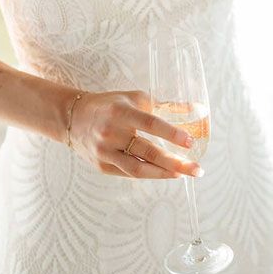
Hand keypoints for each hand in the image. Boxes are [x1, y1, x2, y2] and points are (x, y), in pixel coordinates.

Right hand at [69, 89, 202, 179]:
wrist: (74, 118)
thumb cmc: (112, 105)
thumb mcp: (136, 98)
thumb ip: (165, 105)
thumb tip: (198, 109)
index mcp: (121, 112)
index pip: (150, 123)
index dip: (171, 133)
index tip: (190, 142)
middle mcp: (111, 133)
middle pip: (148, 151)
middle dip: (175, 162)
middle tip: (196, 169)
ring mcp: (105, 152)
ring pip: (138, 168)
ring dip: (164, 173)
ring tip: (183, 174)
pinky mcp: (102, 166)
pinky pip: (129, 173)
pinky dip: (149, 174)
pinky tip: (164, 173)